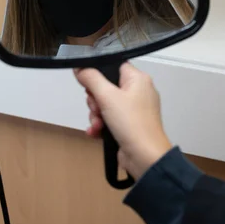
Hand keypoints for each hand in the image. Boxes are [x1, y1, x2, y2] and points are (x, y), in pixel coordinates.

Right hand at [74, 62, 172, 179]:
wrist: (145, 157)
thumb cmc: (131, 123)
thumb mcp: (107, 96)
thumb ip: (91, 78)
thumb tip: (80, 67)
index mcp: (138, 79)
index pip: (113, 66)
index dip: (98, 74)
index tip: (87, 84)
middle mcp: (138, 92)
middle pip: (106, 87)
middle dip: (95, 100)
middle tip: (97, 108)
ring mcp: (134, 110)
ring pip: (105, 105)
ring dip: (96, 115)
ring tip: (97, 124)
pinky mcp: (129, 125)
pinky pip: (109, 119)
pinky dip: (101, 125)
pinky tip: (96, 132)